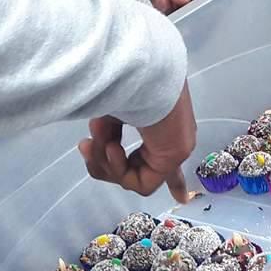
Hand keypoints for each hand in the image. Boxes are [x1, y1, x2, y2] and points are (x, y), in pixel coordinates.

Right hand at [80, 84, 196, 203]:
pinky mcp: (173, 157)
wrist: (141, 71)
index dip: (173, 177)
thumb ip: (106, 133)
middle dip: (108, 165)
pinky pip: (141, 183)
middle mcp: (170, 135)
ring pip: (134, 177)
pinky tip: (114, 147)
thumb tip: (101, 148)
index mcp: (159, 118)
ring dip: (107, 163)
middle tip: (86, 146)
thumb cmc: (124, 81)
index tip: (183, 198)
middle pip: (140, 170)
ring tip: (99, 142)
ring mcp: (174, 147)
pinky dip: (119, 169)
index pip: (165, 147)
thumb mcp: (109, 109)